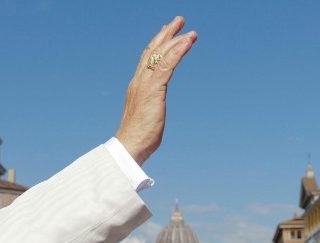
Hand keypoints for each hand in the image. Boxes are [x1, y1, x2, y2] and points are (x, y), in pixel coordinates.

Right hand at [115, 17, 197, 164]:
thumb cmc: (138, 137)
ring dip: (176, 39)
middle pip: (153, 50)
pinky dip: (178, 52)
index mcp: (136, 86)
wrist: (129, 145)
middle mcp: (139, 81)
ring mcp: (145, 84)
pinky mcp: (154, 90)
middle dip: (167, 34)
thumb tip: (153, 111)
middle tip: (179, 20)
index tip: (167, 33)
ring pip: (161, 54)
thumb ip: (150, 107)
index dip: (157, 44)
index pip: (146, 58)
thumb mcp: (146, 116)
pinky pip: (167, 65)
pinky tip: (188, 43)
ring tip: (190, 31)